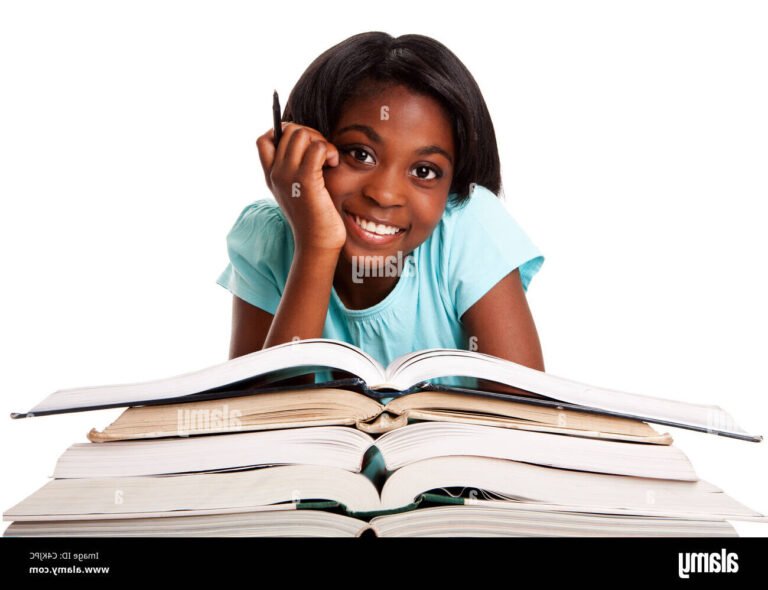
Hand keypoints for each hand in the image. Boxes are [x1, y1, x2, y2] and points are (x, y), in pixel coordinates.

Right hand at [256, 123, 346, 252]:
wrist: (317, 243)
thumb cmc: (314, 218)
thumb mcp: (297, 191)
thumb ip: (295, 169)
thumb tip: (309, 142)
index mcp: (271, 175)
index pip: (264, 139)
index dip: (283, 131)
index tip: (303, 144)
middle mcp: (276, 173)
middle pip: (288, 131)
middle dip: (310, 134)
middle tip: (323, 152)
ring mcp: (288, 176)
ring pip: (302, 134)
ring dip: (320, 141)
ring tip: (328, 159)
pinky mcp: (306, 180)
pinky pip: (318, 147)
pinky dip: (329, 150)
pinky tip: (333, 164)